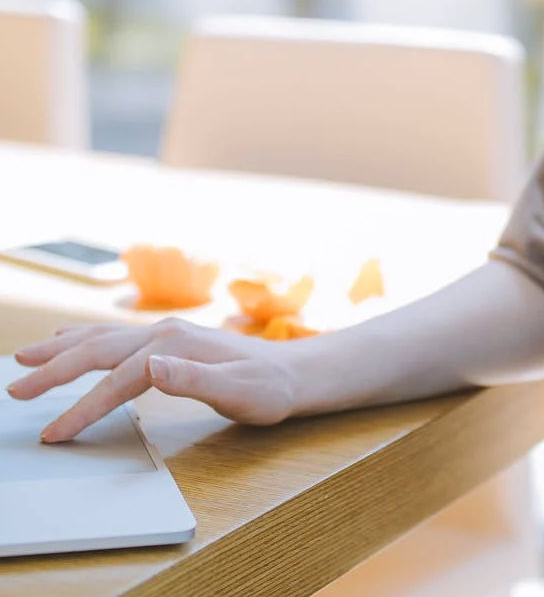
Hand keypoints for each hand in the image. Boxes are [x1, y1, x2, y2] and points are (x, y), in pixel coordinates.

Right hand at [6, 319, 300, 440]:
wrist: (292, 373)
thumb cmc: (267, 389)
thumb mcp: (239, 393)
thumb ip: (195, 381)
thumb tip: (152, 367)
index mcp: (177, 346)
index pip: (119, 379)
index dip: (84, 408)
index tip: (55, 434)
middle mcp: (166, 333)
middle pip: (99, 349)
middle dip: (55, 370)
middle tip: (16, 390)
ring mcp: (166, 333)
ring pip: (102, 337)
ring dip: (63, 349)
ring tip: (26, 359)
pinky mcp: (168, 340)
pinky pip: (115, 337)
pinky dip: (84, 340)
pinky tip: (69, 341)